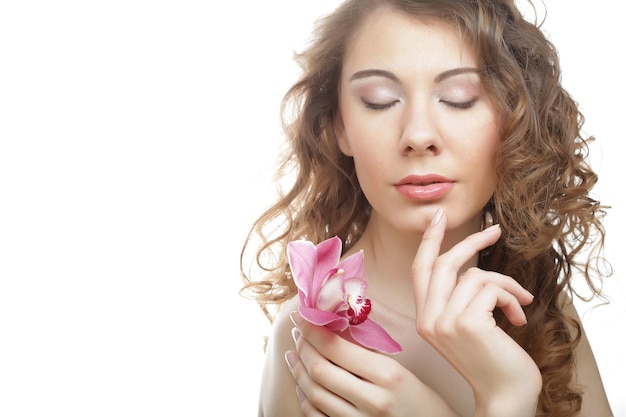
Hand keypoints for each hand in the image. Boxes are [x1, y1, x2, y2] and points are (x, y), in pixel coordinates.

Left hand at [286, 312, 459, 416]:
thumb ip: (372, 344)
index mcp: (388, 375)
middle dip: (303, 346)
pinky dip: (305, 400)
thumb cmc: (423, 399)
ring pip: (314, 394)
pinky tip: (302, 384)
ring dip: (299, 370)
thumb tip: (340, 315)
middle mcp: (373, 400)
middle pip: (321, 370)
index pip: (336, 348)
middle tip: (297, 330)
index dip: (313, 328)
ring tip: (294, 352)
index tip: (303, 314)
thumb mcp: (404, 367)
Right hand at [413, 210, 541, 416]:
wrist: (505, 396)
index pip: (419, 269)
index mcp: (424, 318)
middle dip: (472, 243)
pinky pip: (491, 289)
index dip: (428, 241)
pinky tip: (518, 319)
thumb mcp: (465, 326)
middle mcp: (427, 318)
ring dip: (506, 285)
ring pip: (475, 275)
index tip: (438, 217)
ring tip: (520, 304)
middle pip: (444, 263)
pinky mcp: (467, 323)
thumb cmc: (492, 360)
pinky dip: (511, 298)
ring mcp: (444, 321)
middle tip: (495, 231)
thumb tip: (472, 268)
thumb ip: (458, 298)